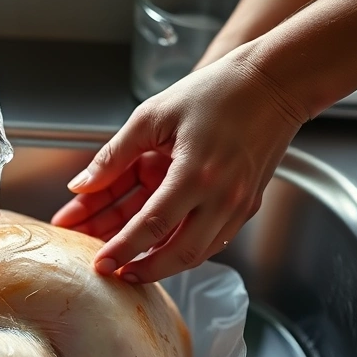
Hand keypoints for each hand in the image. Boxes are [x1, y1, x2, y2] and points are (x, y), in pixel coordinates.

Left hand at [51, 52, 308, 282]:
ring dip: (163, 264)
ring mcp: (238, 205)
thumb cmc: (217, 91)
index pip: (151, 226)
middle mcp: (222, 197)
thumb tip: (81, 185)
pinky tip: (160, 246)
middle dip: (142, 270)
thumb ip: (114, 155)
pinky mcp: (247, 205)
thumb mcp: (153, 115)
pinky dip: (185, 248)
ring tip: (130, 264)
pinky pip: (213, 240)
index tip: (99, 264)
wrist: (274, 83)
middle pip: (178, 254)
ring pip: (197, 253)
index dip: (122, 249)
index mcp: (196, 173)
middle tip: (113, 274)